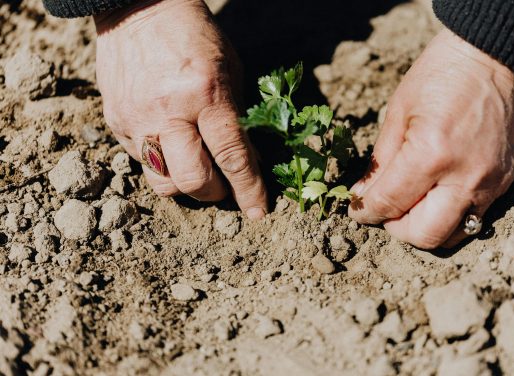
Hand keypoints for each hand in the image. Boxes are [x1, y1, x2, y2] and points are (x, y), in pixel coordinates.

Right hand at [94, 0, 266, 218]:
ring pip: (162, 183)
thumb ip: (238, 119)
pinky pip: (142, 162)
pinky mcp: (115, 122)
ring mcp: (136, 119)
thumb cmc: (196, 37)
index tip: (258, 212)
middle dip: (215, 193)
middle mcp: (167, 111)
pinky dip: (163, 164)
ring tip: (197, 169)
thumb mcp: (230, 71)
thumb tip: (247, 163)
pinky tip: (172, 145)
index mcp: (205, 94)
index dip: (248, 190)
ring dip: (186, 186)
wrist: (138, 9)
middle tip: (224, 185)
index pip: (231, 156)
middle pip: (193, 181)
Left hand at [349, 29, 513, 248]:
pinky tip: (438, 194)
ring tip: (412, 206)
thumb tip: (364, 197)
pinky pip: (475, 216)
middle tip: (386, 212)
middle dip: (397, 229)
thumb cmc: (440, 75)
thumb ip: (380, 162)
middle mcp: (465, 176)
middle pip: (425, 235)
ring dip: (426, 228)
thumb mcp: (398, 113)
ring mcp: (491, 182)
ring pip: (454, 235)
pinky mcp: (507, 180)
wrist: (494, 56)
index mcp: (431, 154)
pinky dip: (450, 215)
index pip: (390, 204)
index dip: (366, 212)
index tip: (358, 210)